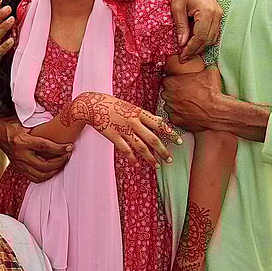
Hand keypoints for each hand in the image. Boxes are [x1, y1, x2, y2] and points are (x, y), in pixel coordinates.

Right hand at [0, 116, 72, 182]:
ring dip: (54, 170)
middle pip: (44, 165)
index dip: (59, 148)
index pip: (44, 147)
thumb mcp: (24, 121)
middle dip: (59, 161)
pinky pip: (34, 178)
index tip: (69, 147)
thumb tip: (57, 125)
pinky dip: (45, 176)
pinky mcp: (18, 168)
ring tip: (62, 163)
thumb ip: (38, 125)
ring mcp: (18, 163)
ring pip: (40, 175)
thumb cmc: (12, 124)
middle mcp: (19, 154)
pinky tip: (52, 170)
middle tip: (67, 155)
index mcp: (21, 141)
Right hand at [61, 92, 175, 165]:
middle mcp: (133, 121)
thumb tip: (159, 122)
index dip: (170, 133)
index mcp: (138, 112)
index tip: (179, 142)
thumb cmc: (112, 105)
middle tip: (169, 159)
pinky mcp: (114, 137)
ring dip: (150, 158)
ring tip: (156, 165)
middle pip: (152, 139)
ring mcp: (123, 130)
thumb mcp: (130, 106)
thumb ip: (144, 115)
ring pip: (141, 147)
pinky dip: (132, 158)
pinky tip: (137, 163)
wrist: (92, 105)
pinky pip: (126, 150)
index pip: (159, 124)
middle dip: (163, 150)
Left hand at [162, 67, 225, 133]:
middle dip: (174, 93)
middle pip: (167, 92)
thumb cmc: (212, 92)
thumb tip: (207, 66)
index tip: (181, 83)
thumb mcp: (210, 72)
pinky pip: (174, 117)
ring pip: (170, 105)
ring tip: (189, 104)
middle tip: (186, 94)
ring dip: (176, 104)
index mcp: (172, 82)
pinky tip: (189, 113)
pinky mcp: (175, 120)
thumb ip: (203, 68)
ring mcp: (170, 108)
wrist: (217, 111)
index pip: (167, 80)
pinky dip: (180, 116)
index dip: (175, 82)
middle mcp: (167, 95)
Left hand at [168, 0, 221, 60]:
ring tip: (187, 51)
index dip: (191, 49)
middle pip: (208, 39)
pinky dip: (205, 38)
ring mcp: (219, 13)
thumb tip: (182, 44)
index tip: (182, 57)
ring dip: (201, 45)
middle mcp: (216, 14)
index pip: (200, 37)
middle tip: (184, 57)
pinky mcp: (218, 13)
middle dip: (196, 50)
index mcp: (207, 12)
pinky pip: (214, 31)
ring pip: (212, 37)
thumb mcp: (177, 9)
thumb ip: (181, 27)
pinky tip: (195, 41)